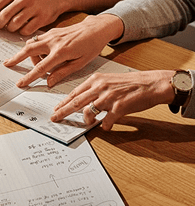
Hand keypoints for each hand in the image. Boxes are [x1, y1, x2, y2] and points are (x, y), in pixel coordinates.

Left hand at [0, 0, 65, 34]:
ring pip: (14, 24)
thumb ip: (6, 3)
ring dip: (10, 29)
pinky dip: (22, 32)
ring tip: (12, 27)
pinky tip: (23, 29)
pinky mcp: (42, 18)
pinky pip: (26, 30)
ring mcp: (33, 8)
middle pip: (4, 16)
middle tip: (1, 27)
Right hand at [4, 14, 123, 87]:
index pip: (41, 68)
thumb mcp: (80, 63)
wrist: (97, 27)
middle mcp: (53, 42)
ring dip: (28, 54)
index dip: (29, 77)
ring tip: (33, 63)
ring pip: (32, 44)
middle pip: (29, 50)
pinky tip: (39, 53)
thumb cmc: (92, 45)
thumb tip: (49, 82)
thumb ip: (63, 72)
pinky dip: (35, 47)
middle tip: (8, 64)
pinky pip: (38, 39)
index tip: (21, 83)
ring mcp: (51, 34)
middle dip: (17, 58)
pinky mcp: (52, 31)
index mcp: (61, 52)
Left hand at [50, 70, 175, 130]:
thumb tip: (83, 101)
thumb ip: (95, 88)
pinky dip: (105, 126)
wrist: (152, 83)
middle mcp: (100, 87)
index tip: (56, 108)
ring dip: (87, 120)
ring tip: (90, 123)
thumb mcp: (109, 80)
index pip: (75, 92)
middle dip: (63, 112)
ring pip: (88, 112)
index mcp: (96, 80)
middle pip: (76, 102)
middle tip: (54, 118)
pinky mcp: (118, 107)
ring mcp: (109, 97)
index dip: (64, 102)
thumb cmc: (131, 83)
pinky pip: (106, 122)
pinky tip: (107, 125)